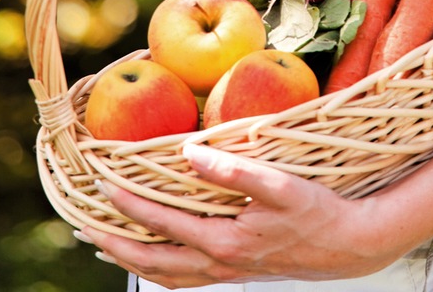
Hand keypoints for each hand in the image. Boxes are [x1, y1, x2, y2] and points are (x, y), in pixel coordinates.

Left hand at [76, 145, 398, 287]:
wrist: (349, 247)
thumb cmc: (318, 211)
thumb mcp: (280, 184)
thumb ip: (233, 169)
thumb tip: (188, 153)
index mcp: (224, 241)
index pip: (163, 224)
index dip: (130, 205)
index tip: (102, 186)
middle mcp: (219, 263)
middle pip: (152, 260)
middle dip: (115, 242)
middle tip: (83, 225)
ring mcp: (227, 272)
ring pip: (166, 274)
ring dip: (131, 259)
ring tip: (104, 245)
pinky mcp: (238, 270)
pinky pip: (186, 279)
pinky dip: (160, 271)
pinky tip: (156, 259)